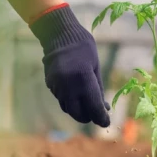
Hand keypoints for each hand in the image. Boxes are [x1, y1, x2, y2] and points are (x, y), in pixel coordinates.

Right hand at [30, 4, 110, 127]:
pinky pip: (61, 99)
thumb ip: (98, 90)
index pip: (94, 107)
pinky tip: (75, 93)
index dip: (101, 118)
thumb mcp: (96, 68)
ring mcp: (57, 86)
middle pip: (78, 114)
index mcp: (84, 80)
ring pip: (68, 108)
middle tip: (96, 115)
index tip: (106, 122)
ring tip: (87, 103)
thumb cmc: (84, 49)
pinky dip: (70, 101)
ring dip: (78, 110)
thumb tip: (104, 108)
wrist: (59, 34)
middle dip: (88, 117)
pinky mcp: (50, 84)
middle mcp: (69, 86)